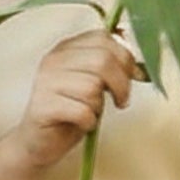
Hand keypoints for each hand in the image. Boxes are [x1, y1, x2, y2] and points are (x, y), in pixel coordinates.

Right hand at [8, 30, 137, 172]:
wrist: (38, 141)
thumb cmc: (71, 112)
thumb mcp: (93, 84)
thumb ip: (110, 68)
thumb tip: (140, 64)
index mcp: (66, 48)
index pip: (102, 38)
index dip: (126, 58)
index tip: (135, 77)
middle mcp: (54, 60)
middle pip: (102, 60)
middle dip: (121, 84)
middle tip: (122, 101)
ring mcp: (46, 82)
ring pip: (92, 87)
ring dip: (100, 106)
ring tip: (91, 113)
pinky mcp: (44, 107)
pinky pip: (82, 111)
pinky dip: (89, 122)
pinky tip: (82, 124)